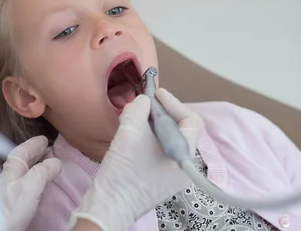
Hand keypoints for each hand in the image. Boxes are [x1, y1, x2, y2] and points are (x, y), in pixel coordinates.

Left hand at [0, 136, 61, 230]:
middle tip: (46, 148)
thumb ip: (44, 171)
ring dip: (34, 164)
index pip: (22, 149)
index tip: (44, 139)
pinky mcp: (10, 200)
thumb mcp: (31, 184)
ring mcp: (8, 188)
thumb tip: (56, 162)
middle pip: (22, 159)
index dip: (34, 143)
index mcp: (11, 167)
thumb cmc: (11, 206)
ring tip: (44, 163)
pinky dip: (32, 176)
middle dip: (34, 153)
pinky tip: (36, 182)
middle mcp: (8, 175)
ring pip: (22, 170)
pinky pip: (23, 181)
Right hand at [69, 88, 203, 230]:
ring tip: (133, 118)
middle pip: (179, 129)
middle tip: (142, 104)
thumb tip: (144, 101)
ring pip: (168, 141)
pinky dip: (148, 139)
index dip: (174, 103)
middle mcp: (184, 167)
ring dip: (152, 125)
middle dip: (160, 113)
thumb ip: (139, 108)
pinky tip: (132, 134)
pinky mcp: (159, 182)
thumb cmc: (124, 170)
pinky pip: (160, 152)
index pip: (191, 120)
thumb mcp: (130, 130)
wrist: (109, 206)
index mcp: (185, 155)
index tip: (155, 94)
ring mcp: (172, 177)